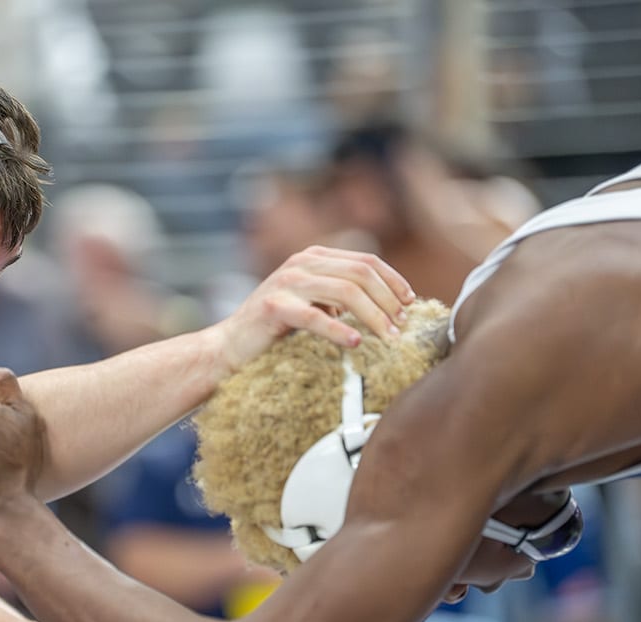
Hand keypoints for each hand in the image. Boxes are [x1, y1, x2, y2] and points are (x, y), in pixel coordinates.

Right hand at [211, 246, 414, 371]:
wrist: (230, 346)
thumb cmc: (274, 329)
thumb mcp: (312, 302)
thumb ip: (339, 295)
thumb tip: (388, 305)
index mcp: (313, 257)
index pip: (366, 261)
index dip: (393, 281)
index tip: (410, 304)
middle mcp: (301, 263)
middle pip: (361, 274)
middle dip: (388, 300)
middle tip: (402, 326)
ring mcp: (287, 283)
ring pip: (345, 293)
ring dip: (373, 316)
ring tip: (387, 337)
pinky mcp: (274, 307)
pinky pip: (316, 317)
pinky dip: (340, 330)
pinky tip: (356, 343)